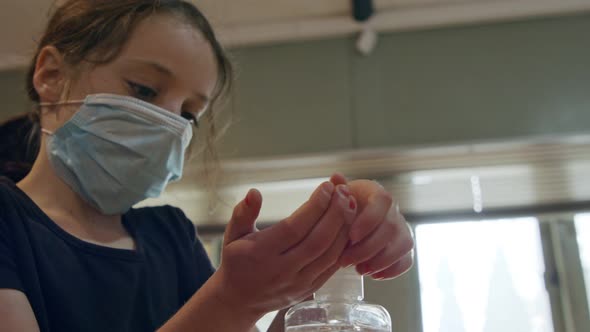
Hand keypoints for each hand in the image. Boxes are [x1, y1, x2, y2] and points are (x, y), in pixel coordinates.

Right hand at [208, 179, 357, 319]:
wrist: (239, 300)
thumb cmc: (237, 260)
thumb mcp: (232, 235)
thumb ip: (243, 213)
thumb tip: (254, 192)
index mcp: (261, 253)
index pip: (294, 228)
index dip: (314, 206)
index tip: (327, 186)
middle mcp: (281, 270)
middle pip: (317, 240)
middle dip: (335, 213)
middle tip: (344, 190)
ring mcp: (298, 282)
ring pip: (329, 254)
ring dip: (344, 227)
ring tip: (350, 203)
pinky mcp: (310, 289)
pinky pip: (332, 267)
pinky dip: (344, 245)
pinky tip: (350, 225)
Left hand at [331, 174, 414, 279]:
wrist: (348, 223)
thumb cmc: (341, 209)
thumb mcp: (336, 198)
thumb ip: (336, 191)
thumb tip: (336, 178)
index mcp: (377, 193)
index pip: (383, 201)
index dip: (369, 220)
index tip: (351, 236)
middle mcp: (394, 210)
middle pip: (392, 227)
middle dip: (369, 247)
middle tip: (346, 260)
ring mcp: (402, 230)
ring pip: (403, 244)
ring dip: (381, 260)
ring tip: (359, 270)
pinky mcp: (403, 249)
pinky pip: (407, 260)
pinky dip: (392, 270)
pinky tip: (373, 275)